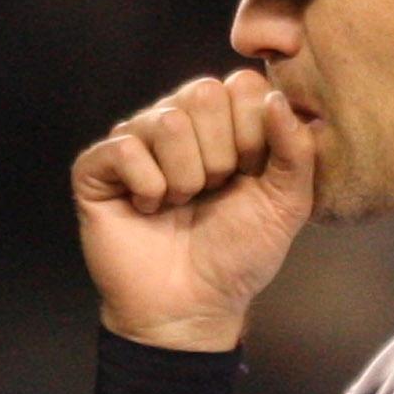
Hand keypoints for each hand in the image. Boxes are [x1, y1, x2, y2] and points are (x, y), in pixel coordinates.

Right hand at [72, 70, 318, 351]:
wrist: (191, 309)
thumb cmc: (236, 257)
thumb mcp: (286, 204)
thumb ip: (296, 148)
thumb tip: (276, 97)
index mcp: (223, 121)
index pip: (242, 84)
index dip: (251, 135)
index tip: (247, 178)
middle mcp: (178, 122)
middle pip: (203, 93)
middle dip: (218, 157)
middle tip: (210, 193)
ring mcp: (135, 141)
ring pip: (167, 122)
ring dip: (183, 178)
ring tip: (178, 205)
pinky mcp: (97, 167)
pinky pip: (126, 148)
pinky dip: (147, 188)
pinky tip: (147, 210)